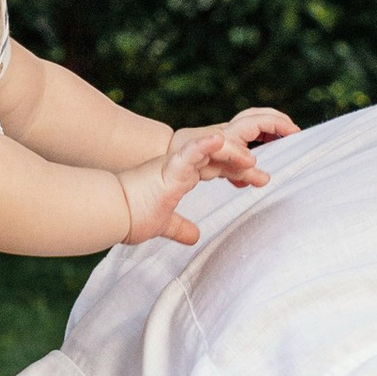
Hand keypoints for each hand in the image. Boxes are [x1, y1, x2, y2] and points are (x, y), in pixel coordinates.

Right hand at [118, 107, 296, 247]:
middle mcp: (182, 166)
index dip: (239, 170)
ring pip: (211, 150)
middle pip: (221, 156)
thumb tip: (193, 236)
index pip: (218, 167)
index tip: (259, 181)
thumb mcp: (163, 224)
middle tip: (265, 176)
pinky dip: (205, 146)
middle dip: (245, 162)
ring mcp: (175, 165)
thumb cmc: (132, 217)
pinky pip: (190, 152)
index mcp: (183, 176)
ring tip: (252, 163)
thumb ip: (179, 227)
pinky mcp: (167, 169)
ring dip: (233, 154)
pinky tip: (219, 139)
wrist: (111, 214)